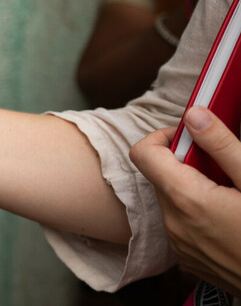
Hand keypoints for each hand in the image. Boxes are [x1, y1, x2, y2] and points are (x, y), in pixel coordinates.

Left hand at [130, 107, 240, 295]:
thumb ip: (222, 146)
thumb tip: (194, 115)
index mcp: (186, 199)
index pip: (143, 153)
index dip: (164, 137)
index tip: (192, 136)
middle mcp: (174, 223)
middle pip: (160, 175)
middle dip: (186, 162)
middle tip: (223, 165)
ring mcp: (179, 244)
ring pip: (171, 199)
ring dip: (193, 188)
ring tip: (230, 193)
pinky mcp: (189, 259)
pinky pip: (181, 223)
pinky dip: (197, 212)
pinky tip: (228, 217)